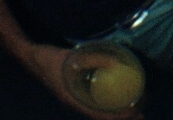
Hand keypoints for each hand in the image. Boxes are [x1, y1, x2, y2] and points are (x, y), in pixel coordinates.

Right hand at [21, 43, 142, 119]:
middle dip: (121, 117)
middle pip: (102, 115)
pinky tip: (118, 93)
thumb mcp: (71, 57)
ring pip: (99, 109)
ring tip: (136, 107)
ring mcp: (75, 98)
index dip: (117, 117)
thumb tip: (115, 63)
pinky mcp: (76, 92)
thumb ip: (93, 59)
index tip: (134, 115)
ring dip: (116, 111)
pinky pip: (95, 100)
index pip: (98, 114)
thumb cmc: (49, 58)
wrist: (31, 57)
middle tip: (142, 113)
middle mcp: (75, 102)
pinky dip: (108, 100)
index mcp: (72, 100)